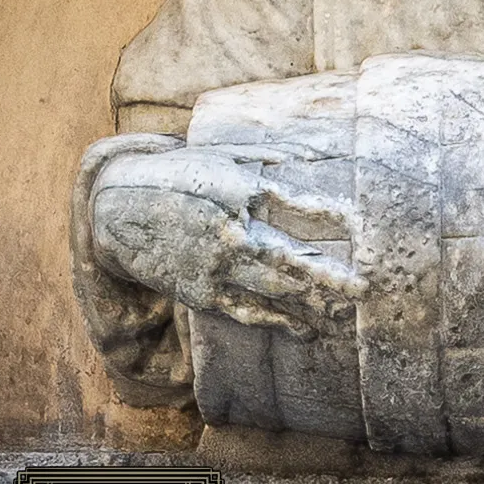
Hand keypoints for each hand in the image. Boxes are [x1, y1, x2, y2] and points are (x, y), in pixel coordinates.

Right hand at [91, 146, 365, 337]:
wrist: (118, 207)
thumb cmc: (182, 174)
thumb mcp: (225, 154)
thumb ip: (270, 156)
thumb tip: (312, 156)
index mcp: (241, 192)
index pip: (299, 206)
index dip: (333, 216)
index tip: (362, 225)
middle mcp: (231, 232)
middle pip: (290, 259)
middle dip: (330, 275)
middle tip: (365, 287)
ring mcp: (216, 266)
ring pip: (273, 291)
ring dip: (312, 304)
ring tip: (346, 312)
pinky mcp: (202, 291)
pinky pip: (247, 310)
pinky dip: (278, 321)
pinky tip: (307, 329)